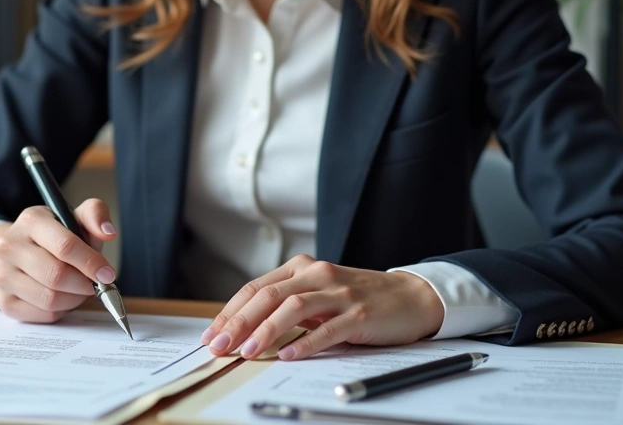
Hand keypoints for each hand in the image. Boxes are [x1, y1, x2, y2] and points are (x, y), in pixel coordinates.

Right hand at [0, 199, 117, 323]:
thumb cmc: (54, 237)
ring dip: (74, 298)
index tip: (107, 274)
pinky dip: (61, 310)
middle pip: (56, 276)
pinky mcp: (5, 302)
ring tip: (78, 289)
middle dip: (84, 284)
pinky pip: (43, 314)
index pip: (65, 246)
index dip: (91, 263)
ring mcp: (3, 275)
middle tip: (94, 284)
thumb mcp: (74, 217)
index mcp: (31, 220)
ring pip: (50, 299)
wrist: (17, 252)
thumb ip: (95, 215)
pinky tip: (62, 297)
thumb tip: (109, 232)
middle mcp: (10, 246)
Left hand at [200, 255, 444, 360]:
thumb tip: (244, 330)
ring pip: (293, 308)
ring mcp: (339, 292)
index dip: (230, 312)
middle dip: (239, 322)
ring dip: (265, 331)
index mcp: (301, 268)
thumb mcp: (318, 296)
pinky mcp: (359, 312)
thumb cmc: (358, 299)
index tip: (211, 335)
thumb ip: (287, 306)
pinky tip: (288, 355)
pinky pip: (327, 328)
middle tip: (219, 346)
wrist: (411, 296)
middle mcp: (317, 274)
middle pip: (268, 296)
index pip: (256, 288)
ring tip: (246, 351)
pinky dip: (305, 342)